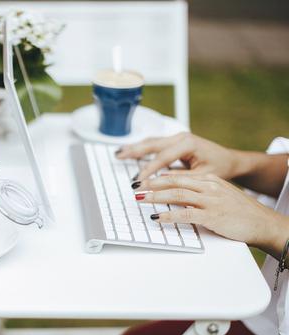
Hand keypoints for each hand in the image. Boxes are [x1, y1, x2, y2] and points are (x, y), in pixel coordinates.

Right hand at [116, 132, 244, 181]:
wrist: (230, 160)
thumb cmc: (219, 168)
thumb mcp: (202, 177)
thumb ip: (180, 179)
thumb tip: (160, 183)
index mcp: (188, 143)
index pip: (162, 157)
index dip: (148, 170)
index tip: (138, 182)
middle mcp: (181, 137)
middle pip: (152, 144)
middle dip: (134, 151)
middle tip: (119, 157)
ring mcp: (177, 138)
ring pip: (151, 142)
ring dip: (134, 148)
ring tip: (119, 153)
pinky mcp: (174, 142)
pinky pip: (155, 145)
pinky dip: (141, 148)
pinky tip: (130, 151)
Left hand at [135, 173, 288, 257]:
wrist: (262, 223)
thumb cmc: (239, 212)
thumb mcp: (218, 195)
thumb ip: (198, 192)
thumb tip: (174, 193)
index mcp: (209, 180)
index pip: (178, 175)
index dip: (157, 177)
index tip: (143, 181)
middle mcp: (209, 187)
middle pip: (174, 182)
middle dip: (151, 184)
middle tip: (135, 188)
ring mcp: (211, 200)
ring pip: (177, 195)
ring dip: (156, 197)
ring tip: (140, 199)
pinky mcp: (212, 216)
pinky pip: (186, 214)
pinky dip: (169, 215)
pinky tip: (157, 218)